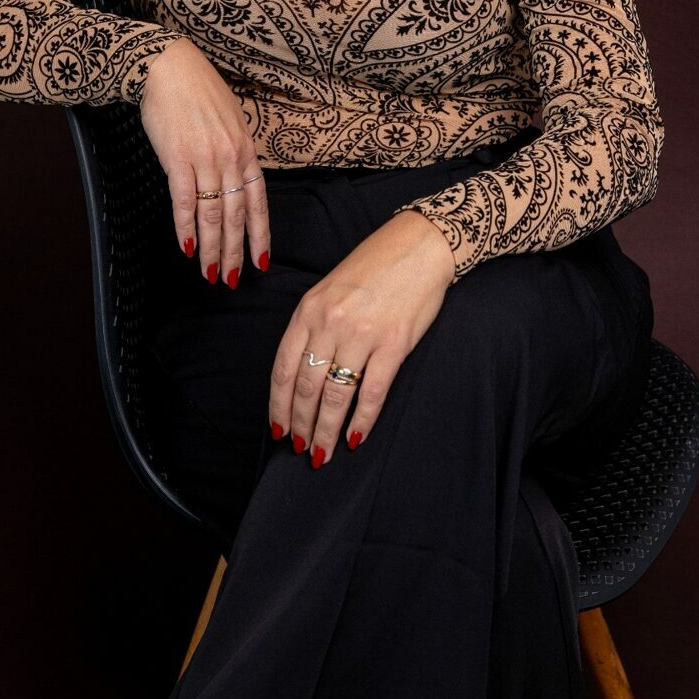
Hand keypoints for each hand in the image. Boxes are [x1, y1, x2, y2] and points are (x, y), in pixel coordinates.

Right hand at [138, 38, 270, 286]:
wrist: (169, 67)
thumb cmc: (198, 91)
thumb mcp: (230, 119)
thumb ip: (236, 152)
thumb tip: (237, 182)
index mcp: (246, 150)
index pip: (258, 201)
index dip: (260, 234)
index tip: (261, 261)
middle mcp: (230, 158)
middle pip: (235, 215)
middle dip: (234, 251)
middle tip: (232, 279)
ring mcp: (204, 158)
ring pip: (211, 214)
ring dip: (210, 248)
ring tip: (210, 273)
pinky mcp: (177, 158)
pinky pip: (184, 200)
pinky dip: (185, 226)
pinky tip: (186, 246)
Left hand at [268, 208, 454, 466]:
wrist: (419, 245)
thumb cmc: (374, 266)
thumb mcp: (330, 289)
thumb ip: (314, 326)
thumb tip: (303, 374)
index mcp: (309, 309)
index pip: (284, 368)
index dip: (279, 405)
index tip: (279, 429)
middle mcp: (330, 323)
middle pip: (307, 387)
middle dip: (301, 424)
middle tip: (301, 449)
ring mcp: (362, 334)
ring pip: (335, 395)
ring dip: (326, 430)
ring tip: (322, 452)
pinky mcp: (394, 344)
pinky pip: (372, 392)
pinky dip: (362, 420)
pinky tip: (356, 438)